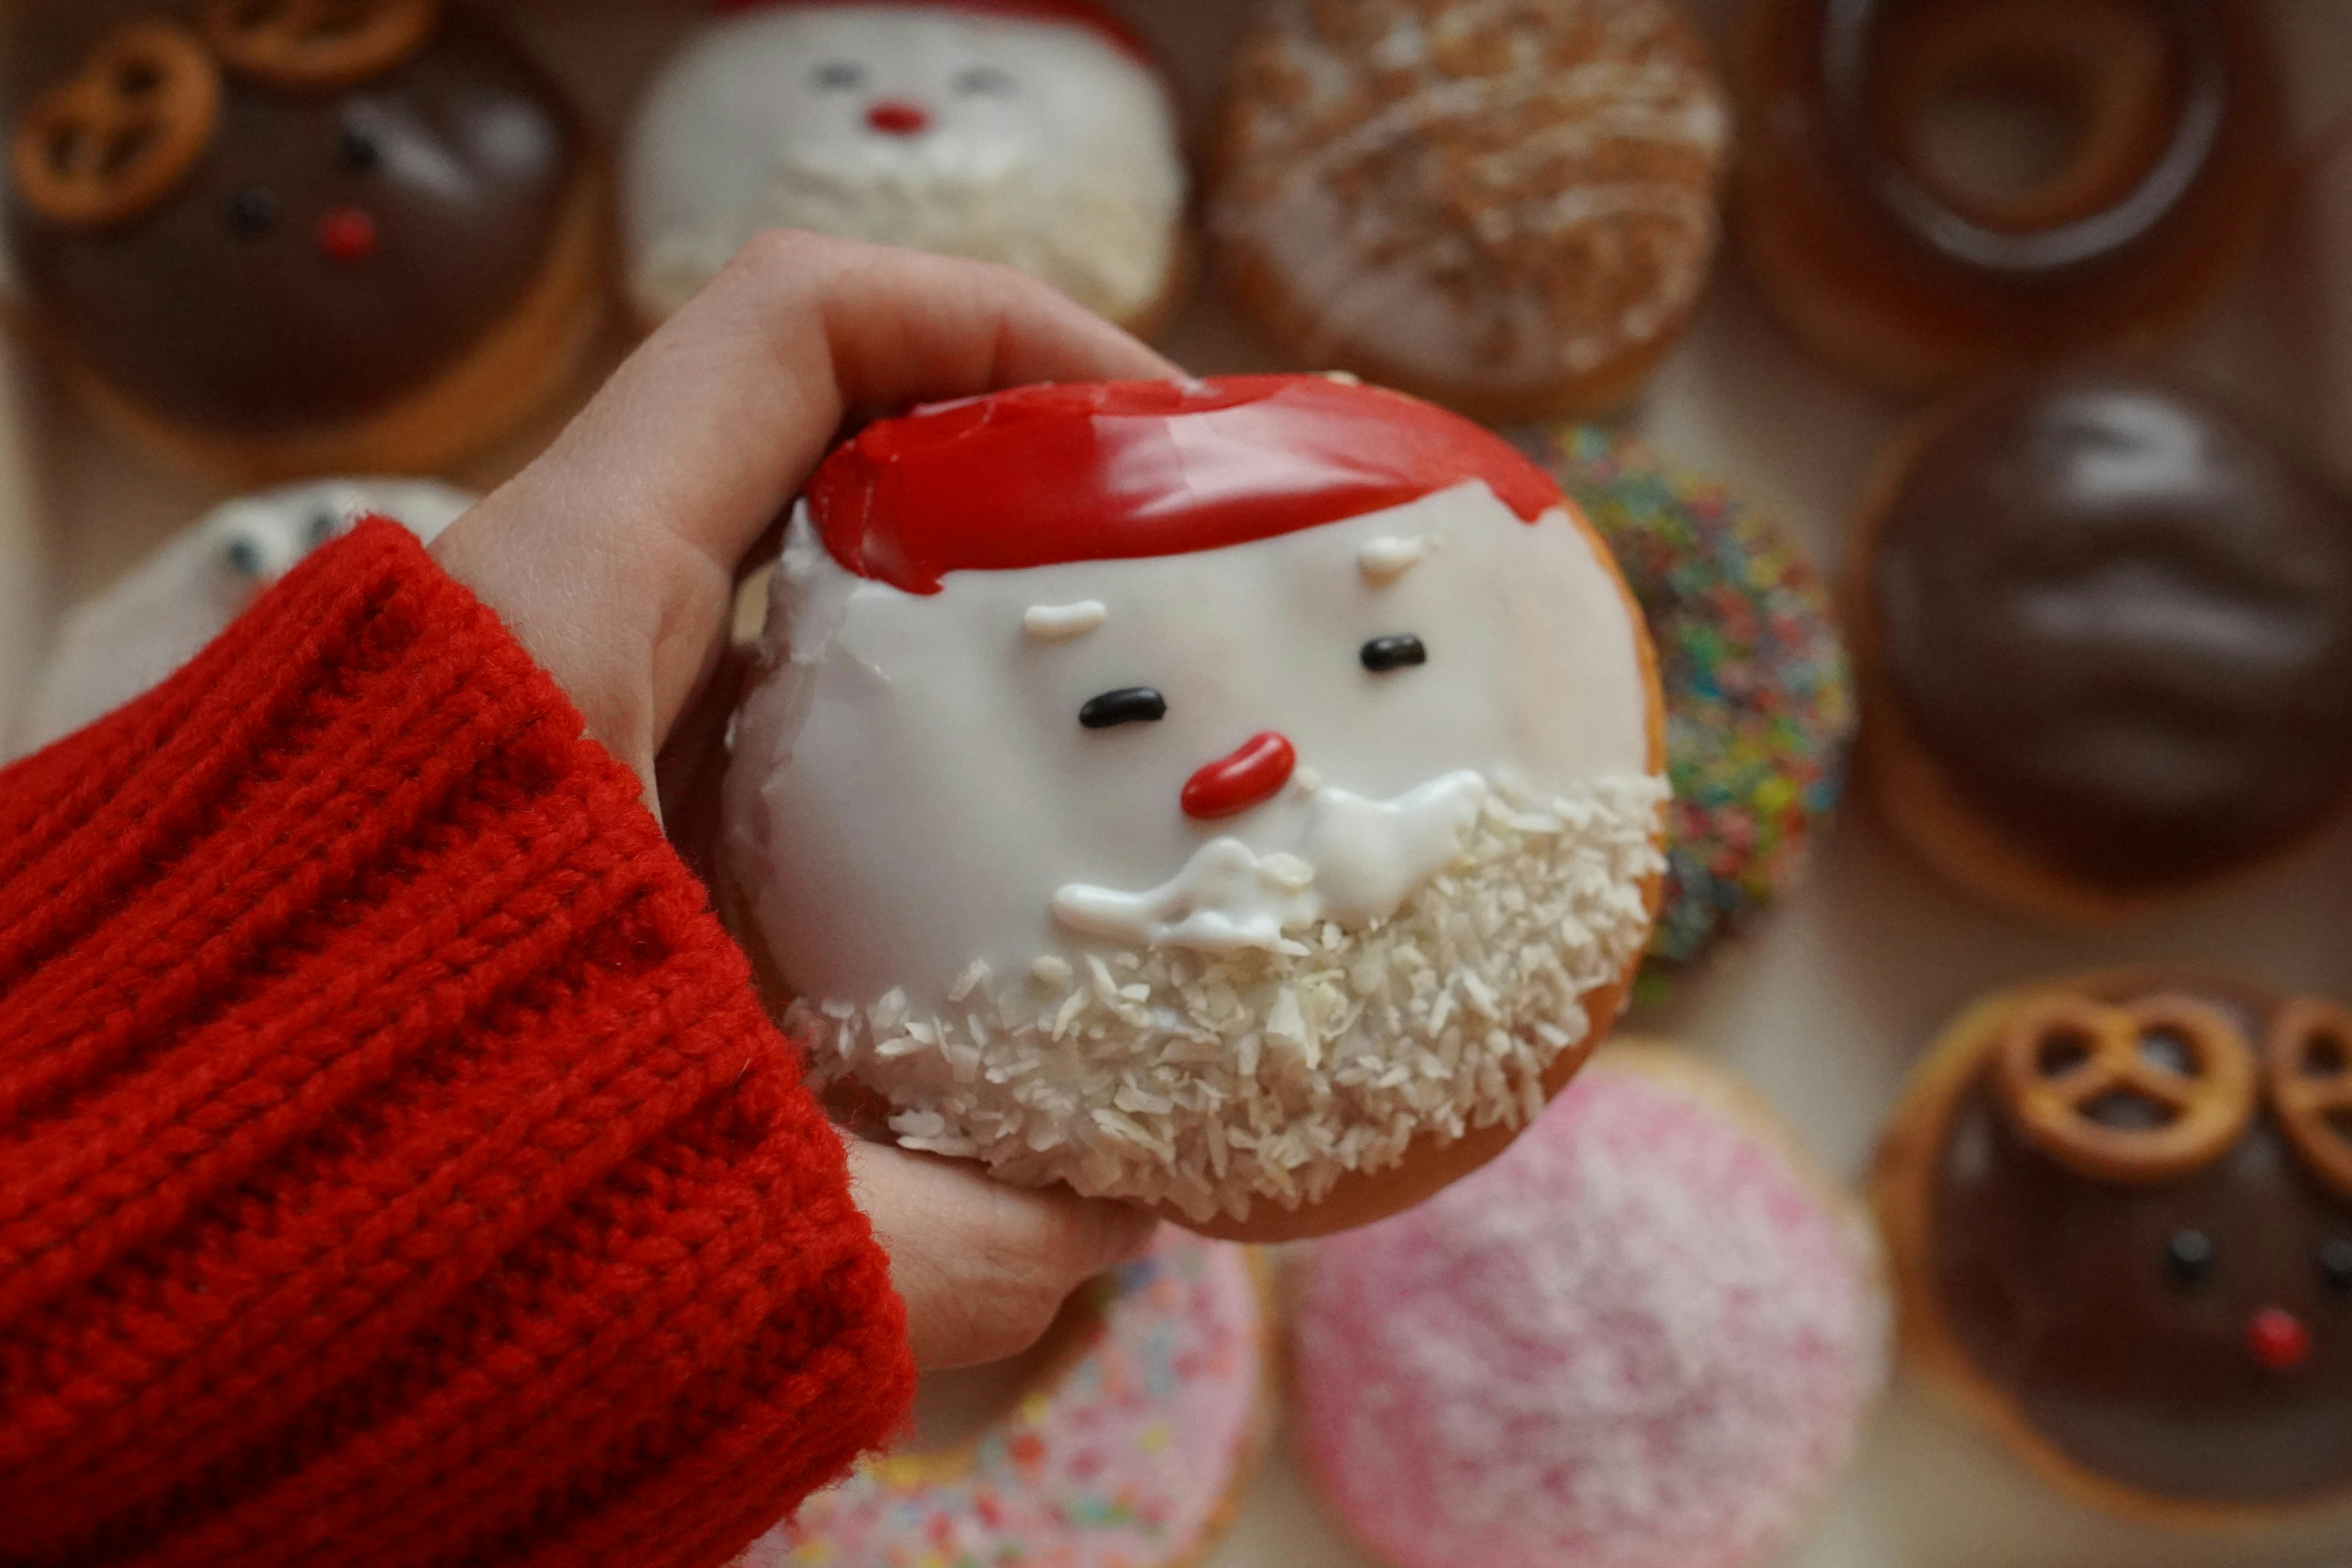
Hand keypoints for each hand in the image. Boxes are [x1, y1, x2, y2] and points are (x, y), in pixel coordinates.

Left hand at [430, 231, 1172, 1368]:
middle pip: (816, 445)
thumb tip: (1112, 1222)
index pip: (792, 331)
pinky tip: (968, 876)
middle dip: (1020, 491)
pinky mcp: (545, 809)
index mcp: (564, 619)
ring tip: (1112, 730)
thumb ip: (956, 1237)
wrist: (124, 1262)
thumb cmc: (361, 1188)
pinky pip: (739, 716)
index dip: (999, 325)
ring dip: (956, 631)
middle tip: (1177, 592)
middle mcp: (544, 625)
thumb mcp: (718, 1216)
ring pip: (784, 588)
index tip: (1159, 433)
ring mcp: (543, 712)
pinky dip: (872, 755)